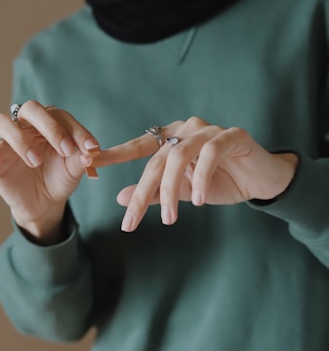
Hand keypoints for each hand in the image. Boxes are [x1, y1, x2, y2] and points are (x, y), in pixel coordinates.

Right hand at [0, 101, 98, 243]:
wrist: (44, 203)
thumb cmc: (59, 177)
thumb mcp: (73, 170)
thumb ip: (81, 159)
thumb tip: (90, 154)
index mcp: (49, 123)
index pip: (61, 116)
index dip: (77, 131)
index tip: (90, 149)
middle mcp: (26, 126)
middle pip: (30, 109)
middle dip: (49, 126)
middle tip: (64, 149)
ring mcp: (6, 141)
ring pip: (2, 123)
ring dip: (20, 140)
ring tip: (35, 161)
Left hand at [98, 117, 297, 231]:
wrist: (261, 181)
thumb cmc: (221, 182)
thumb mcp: (182, 192)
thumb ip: (154, 193)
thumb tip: (119, 199)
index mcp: (172, 137)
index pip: (137, 147)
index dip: (113, 155)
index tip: (88, 164)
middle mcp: (187, 128)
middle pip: (156, 160)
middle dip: (142, 193)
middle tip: (131, 222)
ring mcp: (209, 130)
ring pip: (179, 155)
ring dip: (170, 190)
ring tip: (169, 219)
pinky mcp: (232, 135)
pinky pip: (211, 153)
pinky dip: (201, 178)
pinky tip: (198, 200)